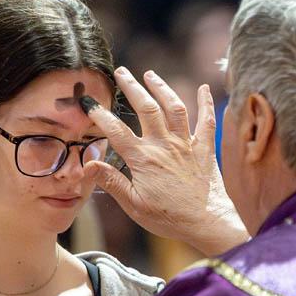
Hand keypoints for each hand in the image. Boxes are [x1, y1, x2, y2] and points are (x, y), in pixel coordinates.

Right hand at [84, 67, 248, 256]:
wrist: (208, 223)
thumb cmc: (170, 219)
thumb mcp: (134, 206)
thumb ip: (112, 182)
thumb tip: (88, 164)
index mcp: (144, 159)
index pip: (116, 131)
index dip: (100, 115)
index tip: (89, 102)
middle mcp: (165, 146)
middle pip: (146, 108)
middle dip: (132, 87)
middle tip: (120, 72)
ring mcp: (186, 145)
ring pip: (174, 108)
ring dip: (162, 88)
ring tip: (151, 75)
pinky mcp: (204, 149)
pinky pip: (206, 121)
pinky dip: (206, 103)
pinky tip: (204, 87)